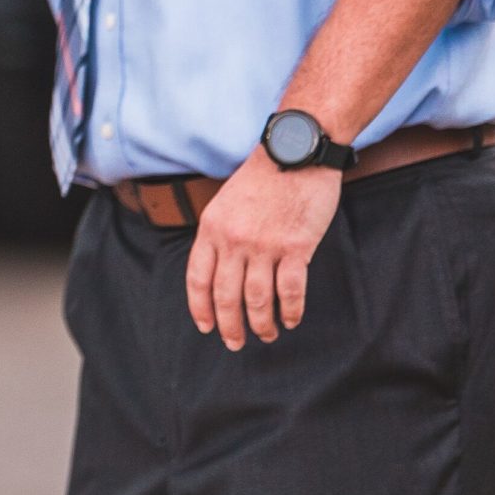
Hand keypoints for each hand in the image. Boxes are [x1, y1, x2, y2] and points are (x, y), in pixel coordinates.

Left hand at [185, 150, 343, 348]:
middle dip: (230, 326)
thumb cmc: (263, 177)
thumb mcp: (226, 202)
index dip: (200, 308)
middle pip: (225, 296)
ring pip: (257, 299)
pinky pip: (290, 290)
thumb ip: (220, 234)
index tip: (206, 327)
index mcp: (211, 228)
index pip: (198, 278)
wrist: (296, 151)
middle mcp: (233, 240)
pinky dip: (291, 311)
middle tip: (235, 343)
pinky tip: (291, 320)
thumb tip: (219, 271)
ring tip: (267, 335)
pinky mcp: (295, 247)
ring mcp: (264, 245)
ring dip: (262, 324)